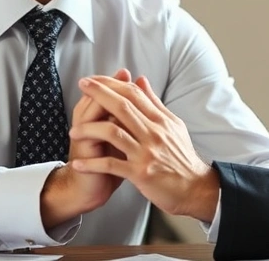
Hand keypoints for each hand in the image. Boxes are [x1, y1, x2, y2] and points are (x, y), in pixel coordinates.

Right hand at [39, 68, 130, 228]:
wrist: (88, 189)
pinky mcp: (84, 152)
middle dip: (112, 85)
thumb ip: (129, 114)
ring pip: (92, 111)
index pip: (104, 92)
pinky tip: (117, 122)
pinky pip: (92, 135)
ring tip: (124, 94)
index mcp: (94, 116)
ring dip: (107, 101)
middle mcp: (86, 122)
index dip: (117, 81)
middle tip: (125, 74)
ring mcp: (84, 136)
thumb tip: (139, 89)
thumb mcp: (122, 136)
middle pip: (96, 96)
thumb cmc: (108, 162)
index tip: (129, 71)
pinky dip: (105, 127)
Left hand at [68, 76, 220, 222]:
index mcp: (160, 120)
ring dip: (89, 130)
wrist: (195, 189)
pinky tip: (78, 164)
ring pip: (113, 132)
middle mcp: (154, 133)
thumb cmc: (181, 157)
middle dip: (99, 94)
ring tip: (73, 132)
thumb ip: (154, 103)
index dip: (112, 83)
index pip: (134, 94)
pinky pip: (111, 165)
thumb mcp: (173, 126)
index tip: (94, 79)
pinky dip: (92, 164)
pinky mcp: (141, 173)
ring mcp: (147, 153)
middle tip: (82, 85)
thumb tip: (140, 80)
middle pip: (122, 106)